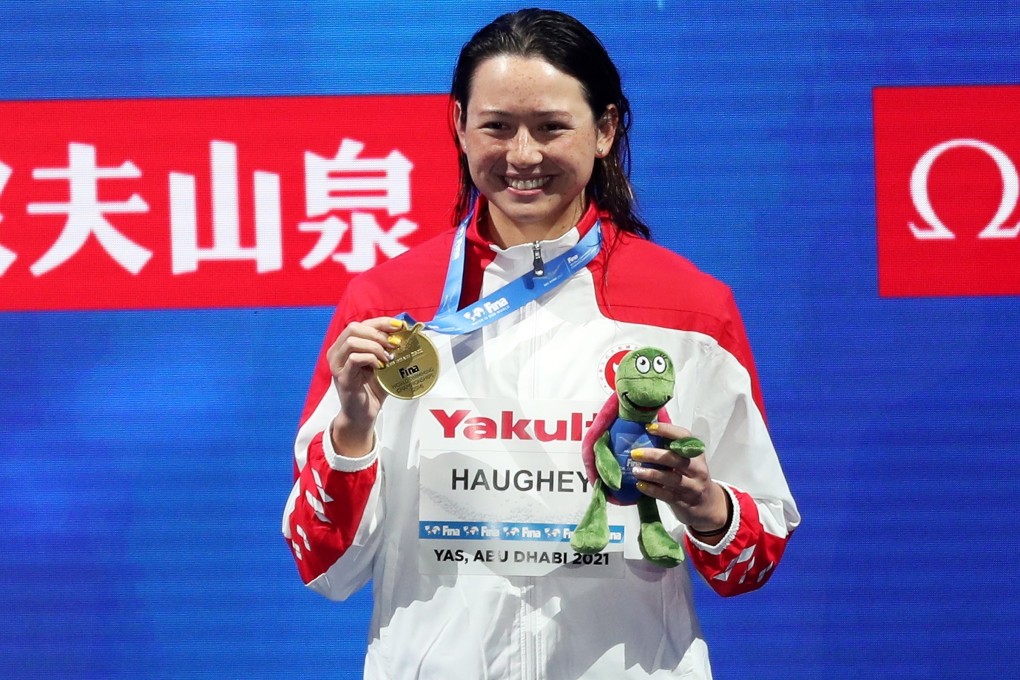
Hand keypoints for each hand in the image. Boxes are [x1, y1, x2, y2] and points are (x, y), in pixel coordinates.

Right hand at [326, 317, 404, 456]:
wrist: (363, 413)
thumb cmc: (372, 388)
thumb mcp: (383, 363)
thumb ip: (389, 348)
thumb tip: (407, 333)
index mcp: (345, 345)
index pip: (362, 324)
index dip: (381, 322)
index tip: (399, 326)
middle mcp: (337, 352)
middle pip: (354, 328)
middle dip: (378, 334)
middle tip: (394, 345)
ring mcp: (337, 364)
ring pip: (353, 341)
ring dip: (375, 346)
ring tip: (387, 358)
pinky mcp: (342, 377)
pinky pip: (354, 358)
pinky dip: (370, 358)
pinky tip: (380, 366)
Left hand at [631, 422, 729, 543]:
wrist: (706, 504)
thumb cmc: (690, 476)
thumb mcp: (687, 461)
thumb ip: (671, 448)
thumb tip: (646, 430)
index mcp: (696, 454)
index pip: (684, 437)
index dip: (668, 430)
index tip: (650, 428)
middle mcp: (697, 469)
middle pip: (676, 459)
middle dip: (654, 455)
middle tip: (635, 453)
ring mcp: (692, 486)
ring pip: (671, 478)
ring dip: (651, 473)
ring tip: (635, 470)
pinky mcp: (684, 501)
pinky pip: (667, 495)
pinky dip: (652, 490)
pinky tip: (640, 485)